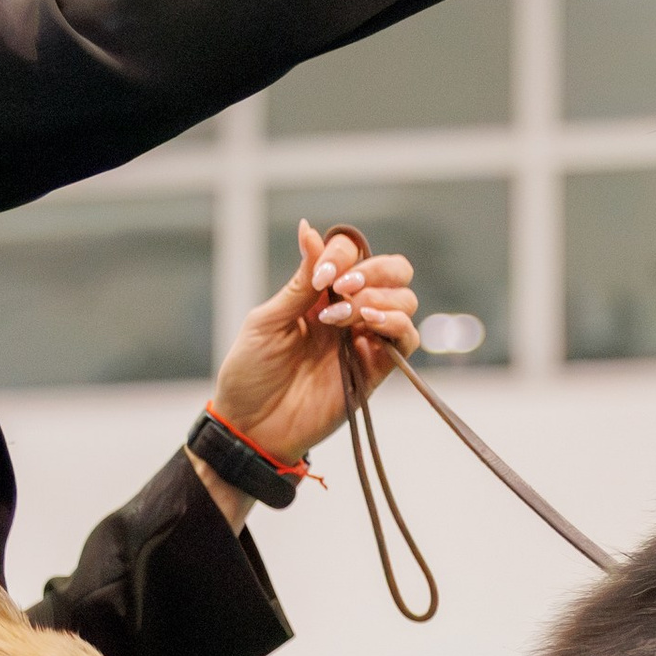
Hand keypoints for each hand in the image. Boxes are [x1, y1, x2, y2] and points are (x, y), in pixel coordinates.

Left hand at [190, 223, 417, 526]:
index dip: (344, 255)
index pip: (353, 254)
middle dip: (376, 270)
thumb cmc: (250, 373)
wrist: (251, 426)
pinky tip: (365, 325)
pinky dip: (395, 324)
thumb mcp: (268, 320)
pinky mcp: (375, 372)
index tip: (321, 276)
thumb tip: (309, 229)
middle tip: (345, 287)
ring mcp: (364, 340)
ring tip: (345, 315)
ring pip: (405, 301)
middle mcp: (349, 312)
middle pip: (393, 272)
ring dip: (380, 298)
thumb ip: (300, 281)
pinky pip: (405, 340)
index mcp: (321, 294)